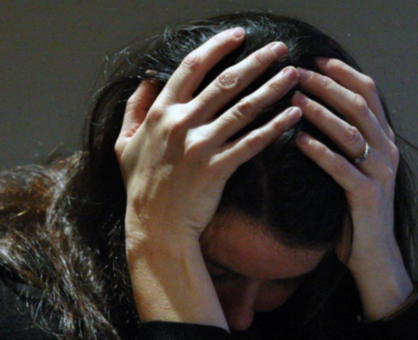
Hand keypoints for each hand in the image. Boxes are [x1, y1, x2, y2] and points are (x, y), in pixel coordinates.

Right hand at [114, 28, 301, 327]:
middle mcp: (181, 123)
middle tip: (279, 48)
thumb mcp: (123, 145)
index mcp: (160, 113)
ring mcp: (201, 146)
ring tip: (294, 74)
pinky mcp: (218, 168)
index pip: (192, 67)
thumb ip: (134, 110)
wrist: (154, 228)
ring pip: (244, 108)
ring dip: (272, 88)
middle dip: (256, 61)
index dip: (217, 47)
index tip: (238, 35)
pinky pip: (252, 142)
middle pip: (225, 81)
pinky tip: (293, 116)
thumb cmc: (140, 188)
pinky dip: (275, 127)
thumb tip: (145, 81)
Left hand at [292, 58, 413, 319]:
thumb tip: (305, 119)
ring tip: (294, 99)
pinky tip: (299, 139)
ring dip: (321, 112)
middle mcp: (386, 151)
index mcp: (383, 141)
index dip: (343, 74)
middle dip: (327, 86)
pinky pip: (342, 167)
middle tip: (297, 74)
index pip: (369, 94)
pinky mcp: (367, 196)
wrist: (373, 258)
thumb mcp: (348, 172)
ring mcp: (379, 173)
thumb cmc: (353, 215)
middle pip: (359, 105)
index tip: (316, 60)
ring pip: (351, 131)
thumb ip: (338, 146)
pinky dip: (320, 151)